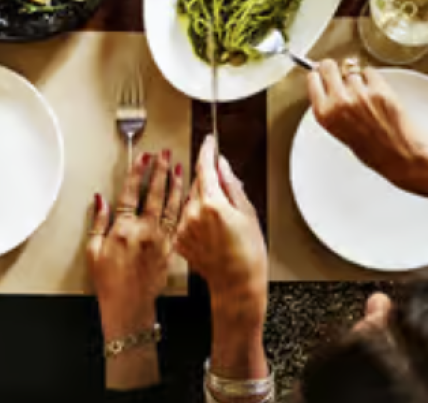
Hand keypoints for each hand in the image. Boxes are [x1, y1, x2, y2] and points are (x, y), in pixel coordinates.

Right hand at [87, 150, 184, 339]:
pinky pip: (177, 222)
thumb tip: (100, 200)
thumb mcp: (93, 251)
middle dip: (159, 170)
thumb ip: (97, 222)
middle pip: (154, 194)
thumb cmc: (109, 282)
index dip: (137, 172)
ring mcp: (159, 240)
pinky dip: (182, 206)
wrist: (129, 307)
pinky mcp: (170, 249)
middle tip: (164, 154)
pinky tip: (186, 196)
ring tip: (178, 167)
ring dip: (175, 185)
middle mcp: (144, 232)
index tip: (143, 158)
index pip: (131, 193)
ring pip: (170, 205)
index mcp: (123, 230)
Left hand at [175, 136, 266, 327]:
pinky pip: (185, 218)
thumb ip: (231, 184)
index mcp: (212, 204)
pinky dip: (194, 217)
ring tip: (219, 221)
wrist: (237, 285)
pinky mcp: (179, 239)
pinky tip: (210, 231)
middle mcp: (193, 214)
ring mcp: (183, 227)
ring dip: (201, 201)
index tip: (208, 141)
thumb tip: (222, 165)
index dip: (207, 150)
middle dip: (208, 181)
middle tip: (225, 195)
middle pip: (197, 183)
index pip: (205, 166)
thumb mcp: (247, 213)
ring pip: (189, 200)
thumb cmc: (248, 254)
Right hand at [308, 60, 427, 197]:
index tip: (323, 74)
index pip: (313, 79)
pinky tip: (378, 94)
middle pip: (328, 66)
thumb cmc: (374, 151)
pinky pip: (370, 72)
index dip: (320, 75)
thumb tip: (330, 88)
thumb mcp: (341, 132)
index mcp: (325, 114)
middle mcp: (339, 102)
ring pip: (352, 70)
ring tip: (367, 96)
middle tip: (341, 74)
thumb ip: (332, 109)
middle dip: (335, 69)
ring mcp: (359, 94)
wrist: (400, 155)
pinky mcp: (378, 89)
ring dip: (358, 78)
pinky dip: (373, 79)